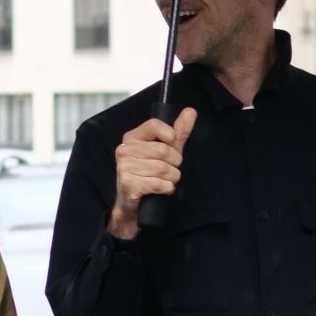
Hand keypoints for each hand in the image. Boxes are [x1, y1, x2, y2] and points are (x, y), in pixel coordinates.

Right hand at [109, 108, 196, 238]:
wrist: (133, 203)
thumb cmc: (150, 174)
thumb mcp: (166, 151)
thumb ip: (178, 131)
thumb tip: (190, 111)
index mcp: (132, 137)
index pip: (155, 125)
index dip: (170, 136)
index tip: (172, 146)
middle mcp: (125, 149)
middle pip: (163, 150)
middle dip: (174, 163)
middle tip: (170, 169)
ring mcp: (124, 167)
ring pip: (162, 168)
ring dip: (172, 178)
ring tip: (166, 180)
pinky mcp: (128, 184)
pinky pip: (158, 183)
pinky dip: (166, 188)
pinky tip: (162, 189)